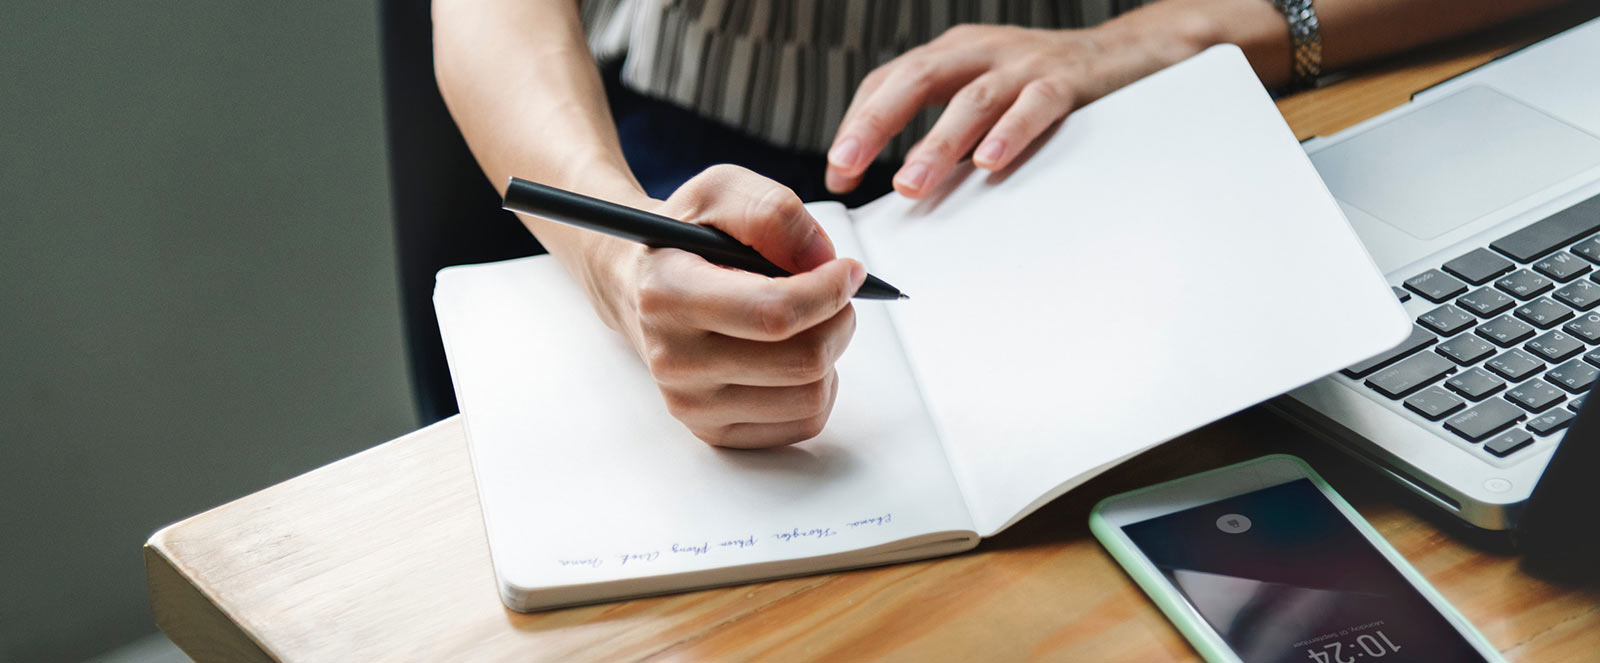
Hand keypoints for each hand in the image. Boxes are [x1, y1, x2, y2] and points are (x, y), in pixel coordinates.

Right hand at [587, 165, 865, 448]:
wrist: (640, 289)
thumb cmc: (686, 239)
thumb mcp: (719, 192)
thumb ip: (772, 211)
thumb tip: (822, 259)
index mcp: (668, 294)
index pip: (773, 313)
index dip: (829, 291)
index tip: (848, 270)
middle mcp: (674, 359)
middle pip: (804, 360)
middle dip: (838, 319)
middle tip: (832, 294)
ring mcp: (692, 404)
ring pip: (812, 396)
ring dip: (829, 352)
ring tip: (807, 322)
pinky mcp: (714, 431)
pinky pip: (804, 421)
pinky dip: (817, 385)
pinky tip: (790, 354)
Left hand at [825, 15, 1213, 196]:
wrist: (1130, 54)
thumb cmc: (1048, 85)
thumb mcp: (984, 97)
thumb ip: (945, 132)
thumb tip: (903, 186)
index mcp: (953, 54)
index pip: (890, 81)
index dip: (858, 123)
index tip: (838, 172)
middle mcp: (981, 51)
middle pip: (915, 80)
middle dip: (875, 125)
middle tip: (846, 167)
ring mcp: (1024, 63)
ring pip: (971, 99)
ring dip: (936, 144)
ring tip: (910, 184)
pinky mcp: (1067, 80)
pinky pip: (1035, 104)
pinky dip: (1010, 133)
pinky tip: (989, 162)